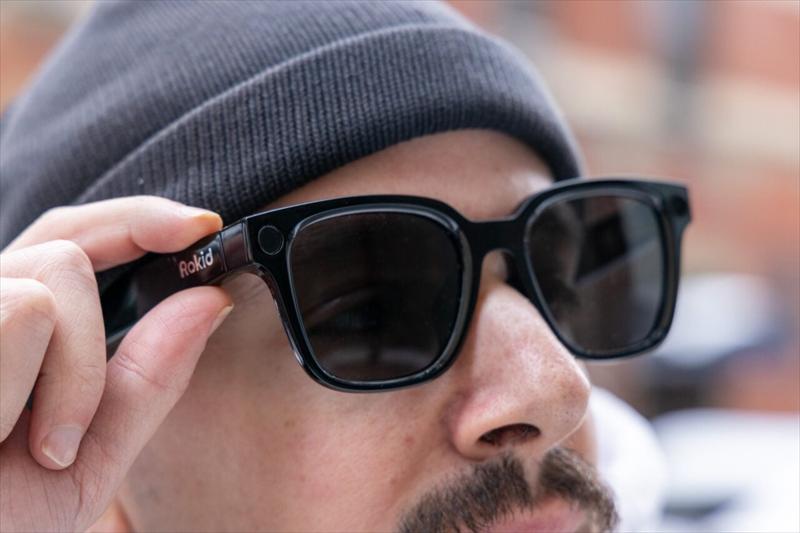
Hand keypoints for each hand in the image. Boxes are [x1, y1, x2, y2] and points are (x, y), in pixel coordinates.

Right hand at [0, 197, 232, 531]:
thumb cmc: (5, 513)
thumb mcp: (93, 451)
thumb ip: (150, 376)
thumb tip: (210, 300)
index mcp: (16, 319)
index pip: (75, 237)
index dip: (139, 220)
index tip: (201, 226)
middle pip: (67, 252)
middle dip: (91, 348)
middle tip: (65, 438)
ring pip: (48, 293)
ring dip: (63, 384)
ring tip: (16, 448)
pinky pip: (20, 315)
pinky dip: (17, 393)